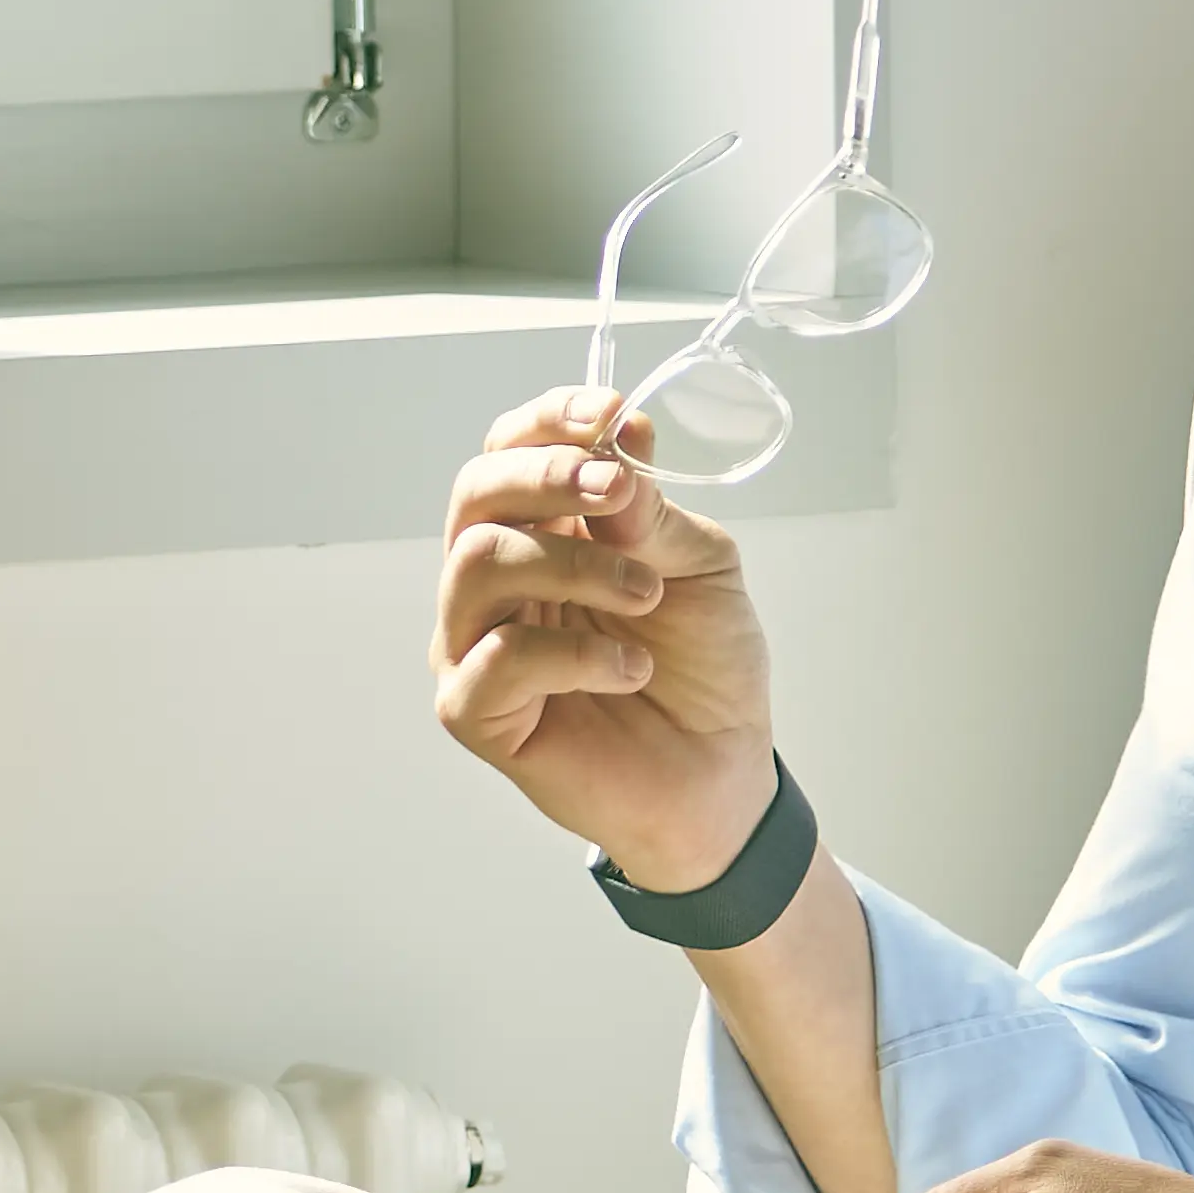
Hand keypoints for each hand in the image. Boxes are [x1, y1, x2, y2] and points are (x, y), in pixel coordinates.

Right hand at [431, 389, 779, 886]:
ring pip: (478, 562)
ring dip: (575, 564)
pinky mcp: (472, 711)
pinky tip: (629, 669)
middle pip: (475, 491)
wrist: (721, 774)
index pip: (510, 449)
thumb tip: (620, 443)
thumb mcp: (700, 568)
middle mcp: (495, 579)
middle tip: (619, 494)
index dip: (550, 420)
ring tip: (646, 597)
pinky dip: (574, 654)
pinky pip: (495, 659)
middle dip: (548, 475)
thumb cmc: (704, 669)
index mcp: (544, 529)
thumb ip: (651, 513)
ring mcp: (474, 643)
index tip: (611, 417)